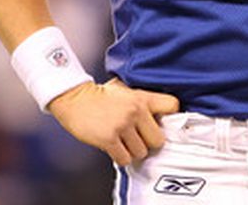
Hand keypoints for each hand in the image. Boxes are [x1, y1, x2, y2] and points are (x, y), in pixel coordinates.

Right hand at [47, 78, 179, 164]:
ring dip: (133, 151)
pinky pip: (125, 159)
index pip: (172, 105)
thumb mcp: (125, 89)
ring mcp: (122, 126)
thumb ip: (142, 99)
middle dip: (149, 142)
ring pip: (141, 152)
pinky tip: (115, 148)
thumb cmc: (100, 95)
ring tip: (124, 142)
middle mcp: (135, 111)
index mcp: (142, 97)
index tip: (162, 122)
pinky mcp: (109, 139)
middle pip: (158, 140)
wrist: (74, 98)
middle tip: (139, 138)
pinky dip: (121, 157)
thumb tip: (159, 114)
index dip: (169, 117)